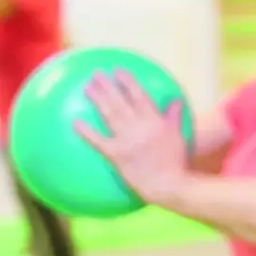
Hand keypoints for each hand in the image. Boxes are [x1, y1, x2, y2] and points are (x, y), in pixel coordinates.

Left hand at [76, 70, 189, 203]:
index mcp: (156, 121)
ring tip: (87, 88)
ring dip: (98, 100)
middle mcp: (141, 127)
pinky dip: (86, 131)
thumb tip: (175, 100)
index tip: (118, 70)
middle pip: (121, 102)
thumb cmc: (175, 162)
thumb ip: (175, 117)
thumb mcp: (180, 136)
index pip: (140, 96)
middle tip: (95, 74)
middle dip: (107, 86)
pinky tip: (75, 122)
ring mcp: (127, 140)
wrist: (169, 185)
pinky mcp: (117, 155)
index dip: (128, 82)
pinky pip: (98, 141)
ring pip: (110, 115)